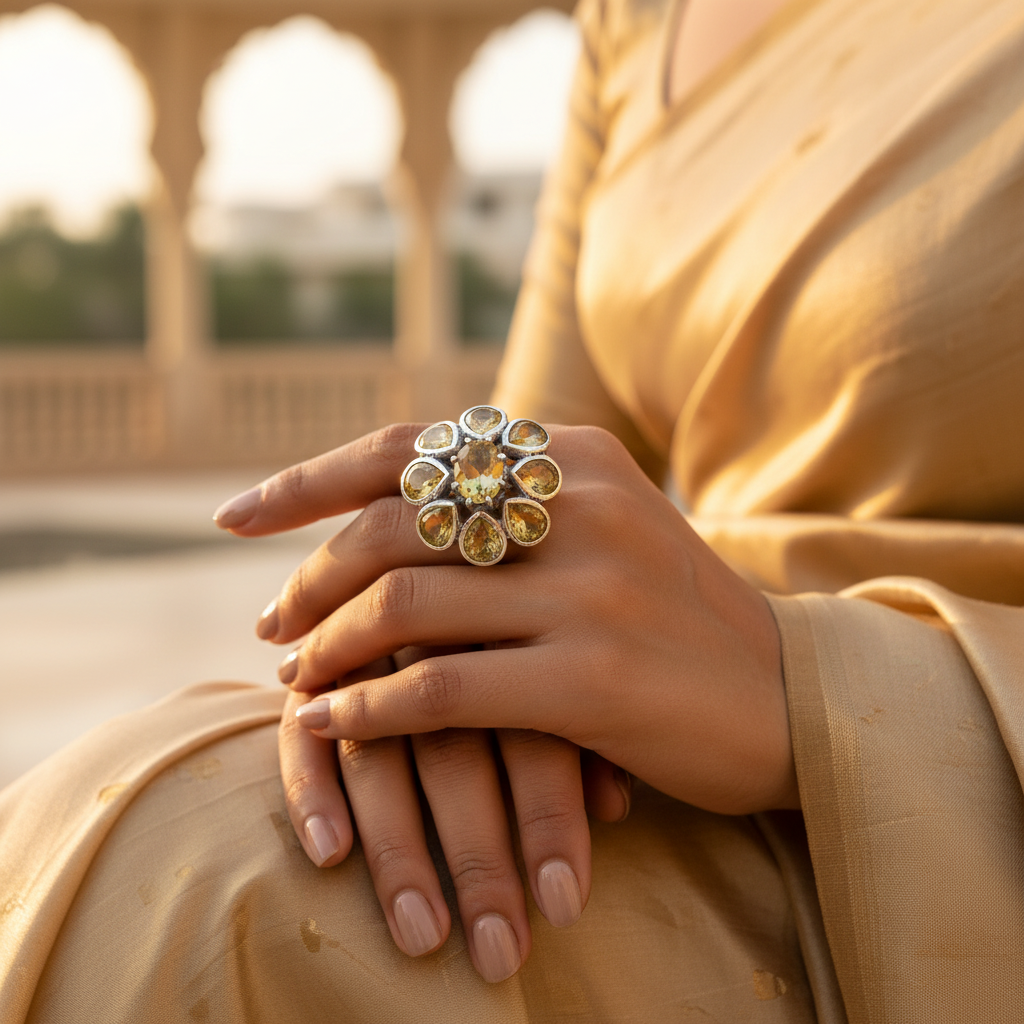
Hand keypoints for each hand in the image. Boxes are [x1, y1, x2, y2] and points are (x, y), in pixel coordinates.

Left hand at [266, 424, 797, 814]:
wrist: (789, 699)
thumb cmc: (676, 619)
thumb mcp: (606, 529)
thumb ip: (514, 504)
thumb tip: (382, 511)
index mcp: (575, 457)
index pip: (407, 449)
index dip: (307, 481)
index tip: (237, 517)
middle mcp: (579, 506)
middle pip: (390, 527)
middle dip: (309, 579)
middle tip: (271, 625)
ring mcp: (591, 591)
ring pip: (402, 608)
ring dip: (325, 649)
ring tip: (294, 680)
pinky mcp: (595, 679)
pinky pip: (439, 690)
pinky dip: (366, 710)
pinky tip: (328, 726)